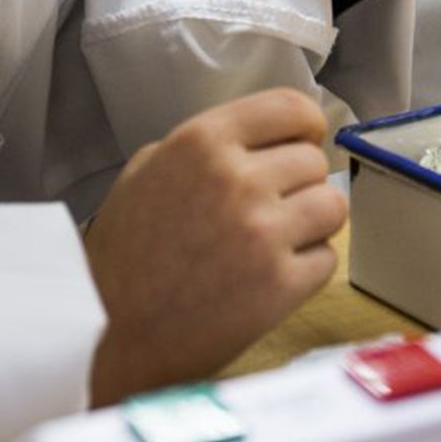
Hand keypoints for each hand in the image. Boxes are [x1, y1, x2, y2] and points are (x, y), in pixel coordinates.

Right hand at [84, 89, 344, 404]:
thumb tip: (258, 141)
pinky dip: (307, 268)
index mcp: (202, 141)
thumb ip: (201, 148)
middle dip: (299, 183)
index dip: (306, 126)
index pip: (290, 107)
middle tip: (272, 208)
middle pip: (314, 161)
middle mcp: (238, 179)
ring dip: (312, 223)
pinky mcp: (281, 285)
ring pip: (332, 206)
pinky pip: (327, 258)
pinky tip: (270, 277)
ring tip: (278, 241)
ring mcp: (263, 233)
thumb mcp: (143, 172)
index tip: (305, 141)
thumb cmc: (122, 254)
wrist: (108, 334)